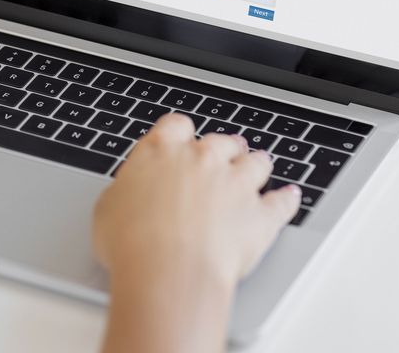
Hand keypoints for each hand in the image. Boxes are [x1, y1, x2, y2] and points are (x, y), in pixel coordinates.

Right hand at [93, 113, 299, 352]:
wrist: (168, 273)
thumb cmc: (132, 245)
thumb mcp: (107, 210)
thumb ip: (125, 191)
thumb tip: (126, 195)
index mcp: (162, 151)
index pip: (176, 126)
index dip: (181, 133)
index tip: (182, 139)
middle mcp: (202, 160)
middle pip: (221, 141)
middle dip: (224, 147)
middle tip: (224, 152)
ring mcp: (236, 185)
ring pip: (256, 162)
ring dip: (256, 164)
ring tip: (258, 166)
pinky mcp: (261, 216)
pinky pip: (282, 202)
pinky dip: (287, 199)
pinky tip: (290, 196)